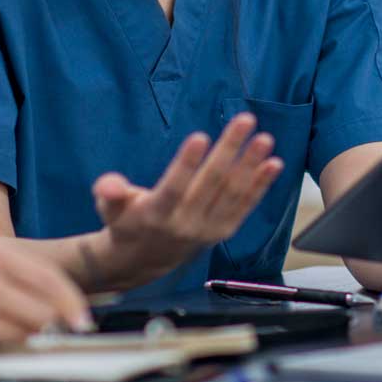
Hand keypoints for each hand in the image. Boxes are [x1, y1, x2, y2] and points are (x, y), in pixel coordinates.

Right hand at [0, 233, 91, 361]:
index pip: (47, 276)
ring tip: (7, 352)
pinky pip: (0, 350)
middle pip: (44, 308)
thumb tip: (40, 297)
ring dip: (24, 347)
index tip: (80, 321)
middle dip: (51, 331)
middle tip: (53, 346)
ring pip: (26, 332)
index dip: (70, 302)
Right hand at [87, 114, 284, 287]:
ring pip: (232, 193)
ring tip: (265, 139)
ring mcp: (207, 230)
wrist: (145, 260)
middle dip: (229, 149)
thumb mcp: (110, 209)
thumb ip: (109, 193)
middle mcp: (185, 224)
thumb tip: (107, 185)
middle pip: (210, 183)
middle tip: (245, 121)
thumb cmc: (126, 222)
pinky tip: (274, 163)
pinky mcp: (222, 231)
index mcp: (155, 215)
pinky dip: (260, 185)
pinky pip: (244, 206)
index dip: (186, 163)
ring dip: (251, 165)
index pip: (174, 187)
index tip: (200, 137)